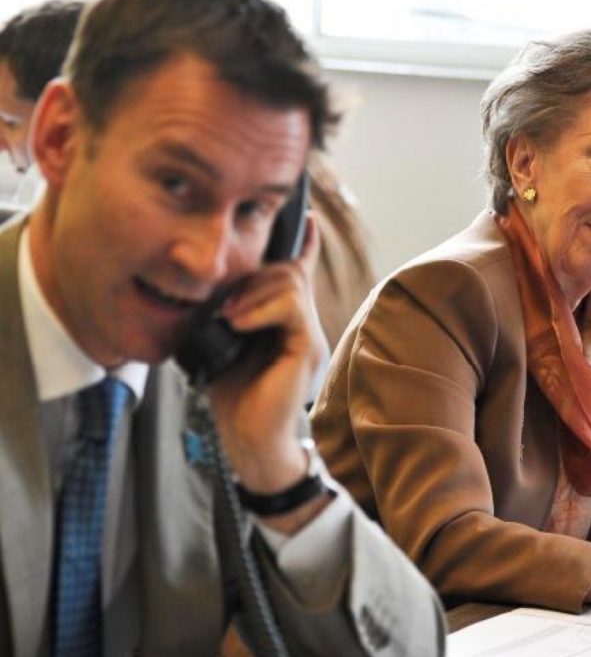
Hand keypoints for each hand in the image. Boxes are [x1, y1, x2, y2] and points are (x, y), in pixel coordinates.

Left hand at [205, 211, 328, 494]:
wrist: (249, 440)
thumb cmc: (233, 398)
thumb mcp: (223, 345)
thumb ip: (228, 316)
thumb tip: (214, 293)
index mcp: (286, 322)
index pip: (300, 275)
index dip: (305, 244)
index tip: (309, 216)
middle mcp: (304, 325)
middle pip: (288, 271)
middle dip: (255, 274)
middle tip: (225, 305)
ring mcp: (309, 335)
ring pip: (290, 283)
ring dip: (253, 293)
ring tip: (229, 317)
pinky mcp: (306, 347)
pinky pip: (291, 307)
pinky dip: (261, 309)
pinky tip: (238, 322)